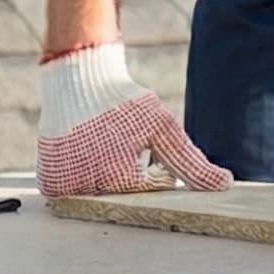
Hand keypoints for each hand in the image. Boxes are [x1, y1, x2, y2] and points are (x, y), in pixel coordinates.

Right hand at [35, 42, 231, 196]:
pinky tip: (86, 146)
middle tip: (122, 142)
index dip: (155, 165)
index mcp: (117, 180)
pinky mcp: (48, 182)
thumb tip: (224, 184)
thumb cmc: (123, 102)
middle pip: (124, 195)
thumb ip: (191, 161)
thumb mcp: (162, 128)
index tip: (144, 143)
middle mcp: (86, 190)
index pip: (151, 190)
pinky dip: (85, 172)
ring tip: (104, 142)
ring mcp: (63, 188)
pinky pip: (76, 188)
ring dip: (108, 173)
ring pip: (100, 193)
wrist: (77, 78)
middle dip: (132, 172)